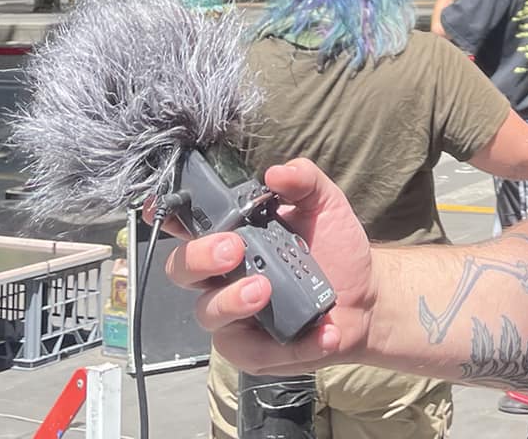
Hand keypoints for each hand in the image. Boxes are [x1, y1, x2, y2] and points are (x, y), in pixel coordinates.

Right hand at [166, 159, 371, 375]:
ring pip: (207, 313)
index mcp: (232, 236)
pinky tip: (323, 333)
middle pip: (181, 269)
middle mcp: (223, 276)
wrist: (366, 297)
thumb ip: (304, 181)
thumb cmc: (335, 248)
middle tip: (233, 249)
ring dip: (231, 301)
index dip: (167, 216)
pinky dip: (290, 346)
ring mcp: (234, 315)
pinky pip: (255, 353)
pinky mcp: (254, 350)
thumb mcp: (325, 205)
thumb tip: (277, 173)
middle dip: (199, 257)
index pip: (187, 225)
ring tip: (264, 290)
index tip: (161, 208)